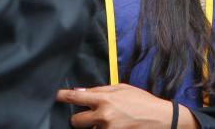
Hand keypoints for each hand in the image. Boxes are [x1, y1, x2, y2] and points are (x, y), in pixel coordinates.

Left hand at [55, 84, 198, 128]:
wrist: (161, 119)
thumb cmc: (142, 101)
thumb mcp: (122, 89)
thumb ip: (100, 90)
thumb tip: (80, 92)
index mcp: (104, 99)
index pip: (76, 97)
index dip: (62, 96)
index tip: (53, 95)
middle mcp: (103, 117)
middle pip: (76, 122)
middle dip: (80, 119)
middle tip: (90, 115)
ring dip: (95, 127)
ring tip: (111, 120)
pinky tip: (115, 125)